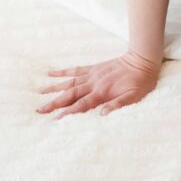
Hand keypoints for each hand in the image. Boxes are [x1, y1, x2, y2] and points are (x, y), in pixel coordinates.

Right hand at [35, 49, 161, 118]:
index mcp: (102, 92)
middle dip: (54, 103)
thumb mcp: (134, 97)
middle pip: (70, 94)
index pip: (81, 105)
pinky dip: (63, 72)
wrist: (142, 60)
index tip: (54, 120)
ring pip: (69, 82)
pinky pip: (76, 69)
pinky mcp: (93, 68)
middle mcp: (93, 83)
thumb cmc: (140, 82)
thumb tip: (102, 116)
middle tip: (39, 110)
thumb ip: (118, 105)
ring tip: (39, 91)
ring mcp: (92, 74)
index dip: (67, 113)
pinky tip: (51, 73)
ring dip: (54, 87)